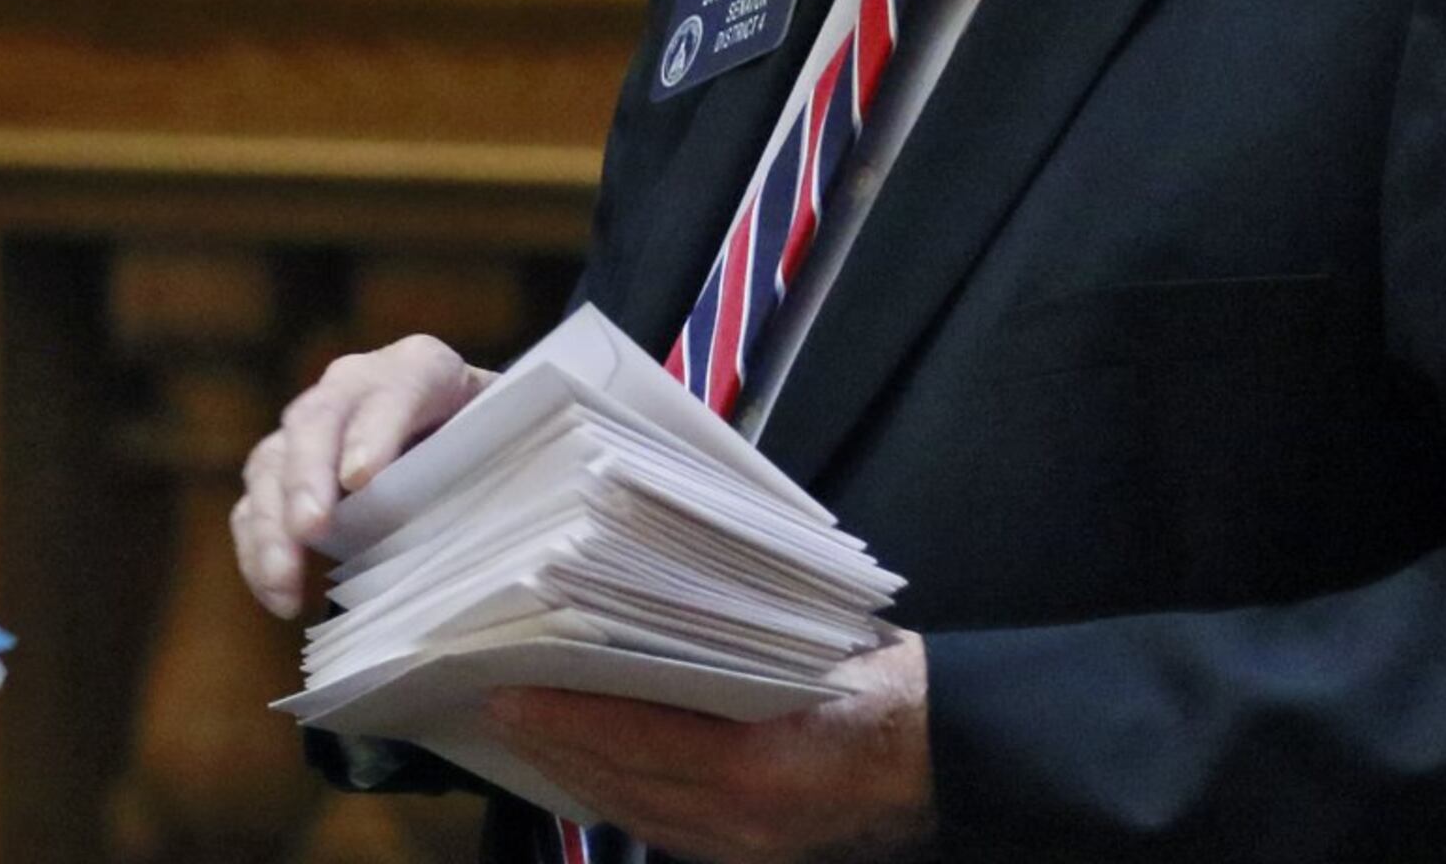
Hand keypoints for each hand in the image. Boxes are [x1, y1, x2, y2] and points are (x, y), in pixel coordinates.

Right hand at [229, 334, 492, 617]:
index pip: (400, 384)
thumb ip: (510, 464)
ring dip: (272, 524)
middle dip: (308, 475)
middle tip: (310, 528)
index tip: (364, 479)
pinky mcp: (283, 474)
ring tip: (285, 583)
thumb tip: (519, 524)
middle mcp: (354, 385)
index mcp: (422, 369)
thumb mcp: (513, 443)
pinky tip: (280, 597)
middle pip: (317, 419)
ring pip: (272, 463)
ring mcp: (310, 430)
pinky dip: (258, 552)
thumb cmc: (498, 447)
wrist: (467, 442)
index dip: (378, 428)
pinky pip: (253, 507)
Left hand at [481, 632, 933, 863]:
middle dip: (552, 746)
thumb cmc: (881, 686)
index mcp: (757, 765)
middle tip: (496, 705)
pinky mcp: (750, 859)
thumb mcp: (803, 646)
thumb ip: (725, 640)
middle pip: (618, 784)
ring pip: (633, 814)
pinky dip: (619, 797)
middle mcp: (742, 820)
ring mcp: (746, 850)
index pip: (631, 741)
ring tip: (527, 734)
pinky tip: (590, 768)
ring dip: (575, 774)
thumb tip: (634, 606)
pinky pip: (664, 830)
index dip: (562, 718)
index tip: (506, 692)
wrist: (949, 757)